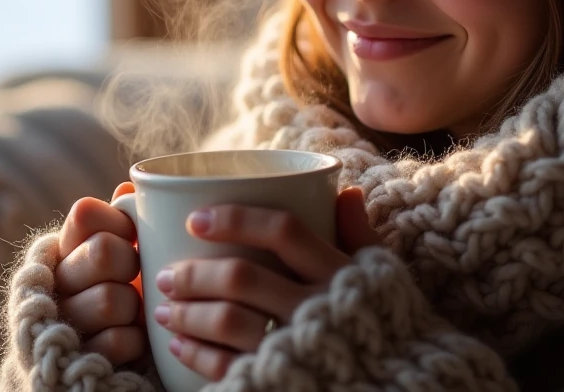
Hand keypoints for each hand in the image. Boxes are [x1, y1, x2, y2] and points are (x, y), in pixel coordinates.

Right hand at [56, 182, 147, 366]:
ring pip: (112, 299)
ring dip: (133, 306)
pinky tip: (131, 336)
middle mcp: (56, 280)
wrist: (91, 355)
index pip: (85, 212)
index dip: (118, 221)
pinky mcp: (78, 358)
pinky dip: (134, 340)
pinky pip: (117, 341)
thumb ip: (123, 218)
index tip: (131, 233)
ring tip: (132, 310)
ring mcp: (63, 321)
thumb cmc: (115, 286)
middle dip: (130, 262)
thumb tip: (129, 186)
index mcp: (66, 245)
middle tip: (134, 273)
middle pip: (104, 251)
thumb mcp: (118, 250)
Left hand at [156, 186, 381, 380]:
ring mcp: (294, 347)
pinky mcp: (275, 382)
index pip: (283, 230)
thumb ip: (361, 235)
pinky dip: (195, 353)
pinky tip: (179, 344)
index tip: (195, 219)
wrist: (399, 388)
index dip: (235, 219)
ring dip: (187, 313)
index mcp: (338, 273)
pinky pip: (225, 366)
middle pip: (242, 277)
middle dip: (195, 273)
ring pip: (227, 321)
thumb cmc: (382, 325)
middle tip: (166, 273)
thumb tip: (346, 191)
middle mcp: (316, 307)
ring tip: (165, 308)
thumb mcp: (381, 277)